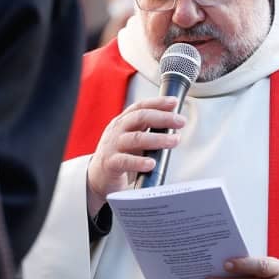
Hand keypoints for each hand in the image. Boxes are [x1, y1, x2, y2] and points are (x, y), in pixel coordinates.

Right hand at [86, 96, 185, 215]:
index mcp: (123, 122)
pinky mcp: (111, 163)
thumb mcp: (131, 137)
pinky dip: (139, 162)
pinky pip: (126, 161)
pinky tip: (152, 163)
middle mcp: (117, 130)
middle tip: (180, 121)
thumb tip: (173, 124)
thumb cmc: (119, 155)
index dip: (158, 102)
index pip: (140, 106)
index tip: (174, 102)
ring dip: (158, 139)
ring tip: (174, 141)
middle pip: (140, 118)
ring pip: (136, 138)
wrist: (98, 176)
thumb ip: (147, 129)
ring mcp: (113, 146)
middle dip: (163, 118)